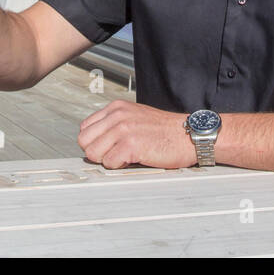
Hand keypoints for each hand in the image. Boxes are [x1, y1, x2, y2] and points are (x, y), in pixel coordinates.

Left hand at [77, 101, 197, 169]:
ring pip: (93, 153)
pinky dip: (119, 166)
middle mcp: (117, 116)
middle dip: (97, 152)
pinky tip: (133, 160)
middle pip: (84, 141)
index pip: (85, 128)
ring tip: (125, 157)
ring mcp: (123, 129)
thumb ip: (114, 124)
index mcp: (116, 108)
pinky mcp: (131, 145)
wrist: (189, 135)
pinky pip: (109, 163)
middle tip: (114, 155)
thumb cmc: (165, 130)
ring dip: (108, 160)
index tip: (106, 148)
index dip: (94, 142)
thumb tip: (95, 142)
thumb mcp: (135, 117)